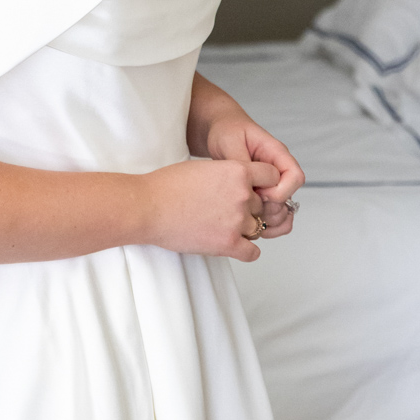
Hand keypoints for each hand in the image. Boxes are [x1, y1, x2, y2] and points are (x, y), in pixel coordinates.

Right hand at [139, 157, 282, 261]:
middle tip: (223, 211)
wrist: (147, 207)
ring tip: (220, 227)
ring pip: (257, 228)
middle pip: (261, 205)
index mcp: (237, 171)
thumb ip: (228, 175)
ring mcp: (237, 221)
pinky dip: (246, 250)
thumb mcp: (204, 168)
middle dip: (247, 208)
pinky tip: (232, 245)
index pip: (272, 176)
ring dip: (243, 229)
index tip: (257, 190)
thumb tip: (239, 184)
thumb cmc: (167, 186)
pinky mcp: (229, 244)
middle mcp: (243, 195)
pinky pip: (253, 252)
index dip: (265, 184)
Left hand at [204, 114, 304, 236]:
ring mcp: (270, 183)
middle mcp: (278, 170)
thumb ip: (242, 162)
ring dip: (268, 221)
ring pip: (281, 210)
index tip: (259, 193)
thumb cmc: (226, 130)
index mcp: (277, 154)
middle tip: (248, 210)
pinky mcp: (260, 193)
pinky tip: (249, 229)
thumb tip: (249, 183)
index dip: (281, 191)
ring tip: (248, 225)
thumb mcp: (231, 141)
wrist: (218, 130)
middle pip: (289, 198)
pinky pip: (270, 213)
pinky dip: (264, 224)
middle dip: (270, 209)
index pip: (295, 177)